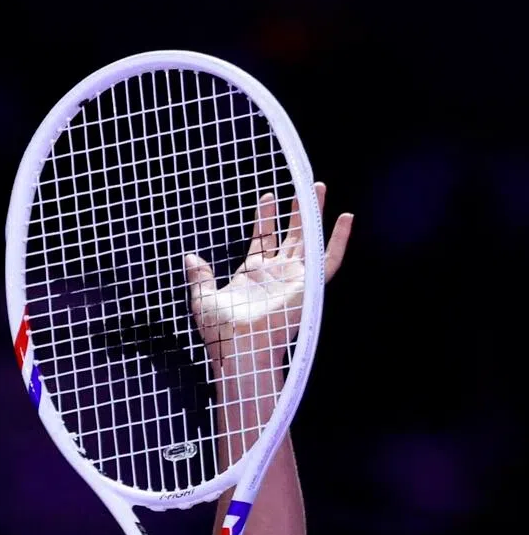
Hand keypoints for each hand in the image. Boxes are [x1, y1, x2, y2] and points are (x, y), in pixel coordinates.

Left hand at [184, 182, 352, 372]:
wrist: (239, 347)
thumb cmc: (219, 331)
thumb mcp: (203, 299)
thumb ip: (199, 277)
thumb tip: (190, 258)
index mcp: (253, 275)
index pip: (263, 238)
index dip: (265, 219)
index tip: (267, 198)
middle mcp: (276, 274)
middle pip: (290, 235)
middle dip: (296, 211)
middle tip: (303, 187)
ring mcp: (294, 278)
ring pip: (310, 240)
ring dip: (315, 215)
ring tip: (318, 188)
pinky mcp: (309, 287)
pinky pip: (330, 261)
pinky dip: (338, 240)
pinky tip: (345, 218)